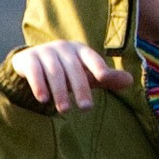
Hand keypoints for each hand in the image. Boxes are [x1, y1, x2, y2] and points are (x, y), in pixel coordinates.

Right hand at [10, 40, 129, 111]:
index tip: (104, 77)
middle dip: (80, 88)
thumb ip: (106, 79)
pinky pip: (34, 72)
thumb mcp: (87, 74)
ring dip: (60, 92)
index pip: (91, 57)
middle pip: (73, 69)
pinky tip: (43, 100)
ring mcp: (44, 51)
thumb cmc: (67, 70)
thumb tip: (130, 81)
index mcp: (80, 50)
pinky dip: (39, 86)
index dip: (98, 66)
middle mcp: (63, 48)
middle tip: (87, 108)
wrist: (32, 62)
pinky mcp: (28, 59)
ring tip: (65, 110)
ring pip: (54, 73)